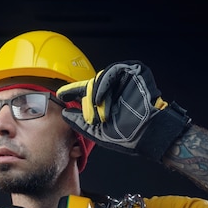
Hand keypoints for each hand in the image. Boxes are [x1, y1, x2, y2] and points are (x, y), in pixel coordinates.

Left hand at [57, 61, 190, 161]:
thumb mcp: (96, 131)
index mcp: (104, 101)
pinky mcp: (135, 72)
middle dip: (87, 99)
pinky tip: (100, 95)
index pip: (84, 93)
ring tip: (97, 106)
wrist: (147, 133)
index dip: (71, 92)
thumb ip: (79, 122)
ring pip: (101, 79)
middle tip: (89, 111)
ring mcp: (123, 81)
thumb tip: (64, 114)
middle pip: (91, 86)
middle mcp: (112, 90)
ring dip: (96, 93)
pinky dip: (104, 83)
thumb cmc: (126, 135)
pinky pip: (114, 72)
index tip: (60, 95)